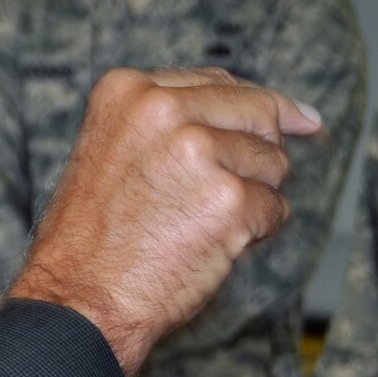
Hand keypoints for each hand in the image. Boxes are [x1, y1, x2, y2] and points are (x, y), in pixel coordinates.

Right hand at [7, 67, 320, 376]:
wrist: (81, 294)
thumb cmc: (94, 234)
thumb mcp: (114, 149)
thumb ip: (173, 122)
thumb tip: (282, 114)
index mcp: (129, 91)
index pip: (217, 82)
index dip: (255, 105)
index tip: (296, 117)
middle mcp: (164, 110)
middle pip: (258, 113)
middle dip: (259, 152)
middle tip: (223, 192)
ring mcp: (199, 152)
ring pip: (273, 163)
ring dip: (253, 196)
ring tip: (195, 221)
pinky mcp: (230, 199)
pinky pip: (275, 209)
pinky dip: (254, 234)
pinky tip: (207, 244)